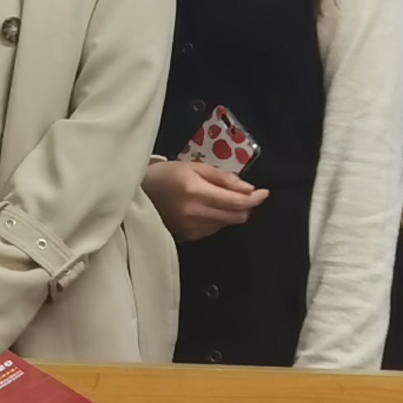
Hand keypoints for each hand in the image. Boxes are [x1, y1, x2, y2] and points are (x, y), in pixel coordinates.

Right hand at [144, 156, 273, 242]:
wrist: (139, 191)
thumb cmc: (168, 174)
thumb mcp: (195, 167)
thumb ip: (224, 178)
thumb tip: (249, 190)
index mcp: (196, 191)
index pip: (236, 201)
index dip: (255, 198)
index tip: (264, 193)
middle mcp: (195, 212)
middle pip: (236, 216)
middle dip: (245, 206)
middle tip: (243, 194)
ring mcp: (191, 227)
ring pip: (227, 224)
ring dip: (230, 212)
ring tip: (219, 199)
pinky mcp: (188, 235)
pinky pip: (214, 229)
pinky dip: (217, 219)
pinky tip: (206, 209)